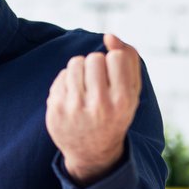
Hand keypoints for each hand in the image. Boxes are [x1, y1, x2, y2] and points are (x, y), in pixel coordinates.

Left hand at [45, 34, 141, 184]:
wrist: (92, 153)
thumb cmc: (115, 114)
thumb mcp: (132, 92)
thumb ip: (129, 59)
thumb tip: (109, 35)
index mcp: (123, 101)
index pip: (116, 57)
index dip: (114, 62)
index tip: (114, 77)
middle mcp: (99, 105)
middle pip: (94, 58)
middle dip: (96, 65)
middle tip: (99, 82)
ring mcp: (74, 108)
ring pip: (75, 63)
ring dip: (81, 69)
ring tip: (86, 86)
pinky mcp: (56, 109)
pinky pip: (62, 76)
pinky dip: (68, 81)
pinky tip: (74, 96)